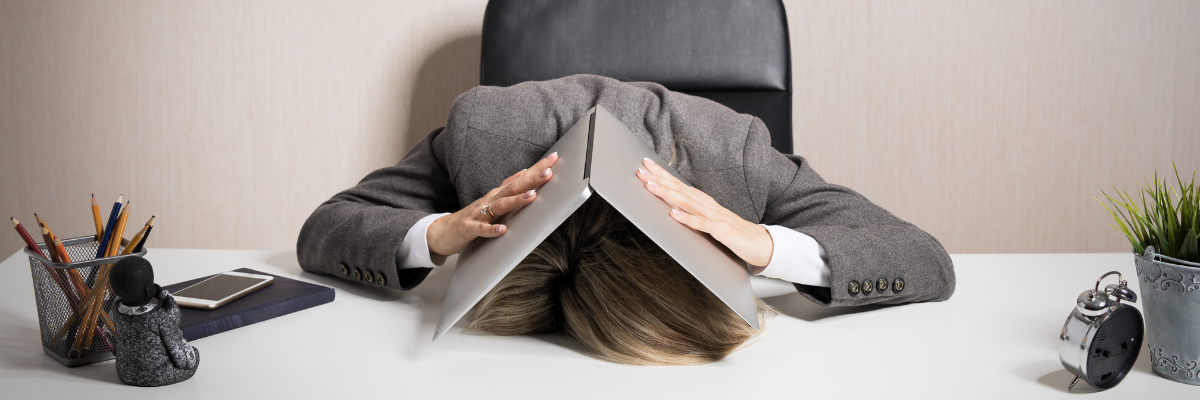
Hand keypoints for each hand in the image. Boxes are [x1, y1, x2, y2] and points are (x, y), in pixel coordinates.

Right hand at [426, 152, 558, 255]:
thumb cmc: (472, 217)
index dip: (536, 168)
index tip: (554, 158)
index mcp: (497, 194)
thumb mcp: (493, 201)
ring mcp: (478, 214)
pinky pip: (481, 230)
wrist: (442, 230)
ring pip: (499, 206)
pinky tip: (503, 230)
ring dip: (516, 201)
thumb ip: (509, 188)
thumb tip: (526, 172)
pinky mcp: (468, 228)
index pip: (520, 178)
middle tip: (549, 171)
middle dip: (531, 179)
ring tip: (532, 196)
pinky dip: (491, 230)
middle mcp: (489, 200)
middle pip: (513, 188)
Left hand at [636, 158, 773, 269]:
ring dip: (669, 193)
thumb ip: (694, 212)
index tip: (646, 165)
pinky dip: (687, 218)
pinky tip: (673, 214)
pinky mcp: (721, 230)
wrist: (761, 243)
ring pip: (688, 202)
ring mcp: (715, 216)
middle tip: (642, 169)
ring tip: (651, 185)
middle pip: (680, 189)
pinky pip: (702, 224)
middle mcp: (708, 205)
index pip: (680, 185)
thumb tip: (675, 206)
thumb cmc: (734, 232)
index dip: (663, 175)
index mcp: (704, 202)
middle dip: (660, 179)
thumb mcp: (710, 220)